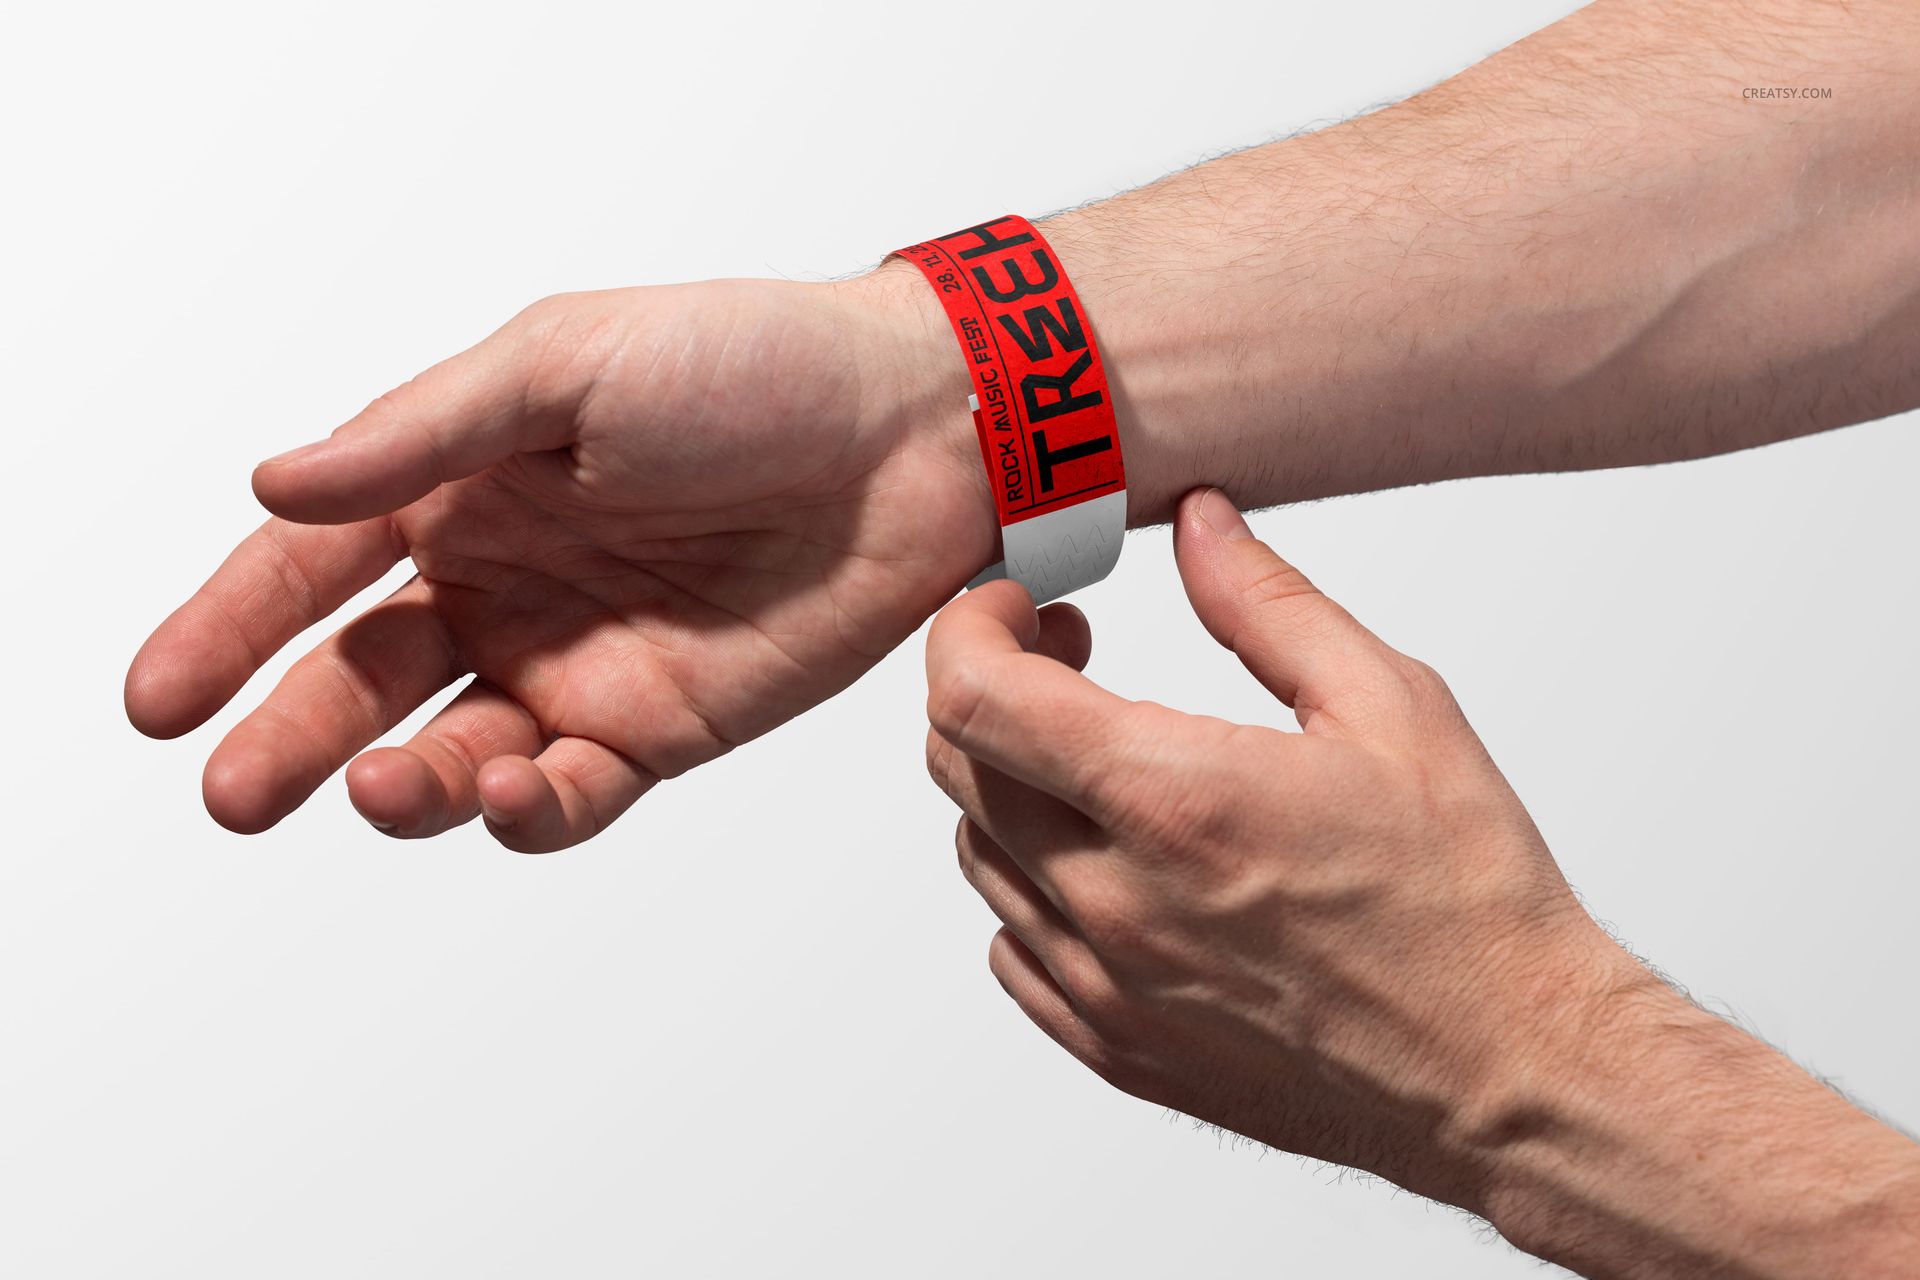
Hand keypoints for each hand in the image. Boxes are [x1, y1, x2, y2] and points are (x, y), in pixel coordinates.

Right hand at [127, 267, 989, 849]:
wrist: (912, 434)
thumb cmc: (748, 365)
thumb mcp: (567, 366)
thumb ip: (423, 435)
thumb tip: (274, 479)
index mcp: (465, 485)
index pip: (312, 565)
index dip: (227, 630)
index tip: (157, 701)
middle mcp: (507, 580)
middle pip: (363, 676)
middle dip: (287, 738)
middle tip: (232, 792)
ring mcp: (581, 660)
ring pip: (456, 751)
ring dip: (405, 783)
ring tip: (381, 784)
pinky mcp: (663, 725)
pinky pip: (573, 790)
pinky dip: (531, 806)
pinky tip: (517, 785)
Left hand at [925, 488, 1919, 1274]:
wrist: (1511, 1072)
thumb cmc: (1467, 898)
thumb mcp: (1390, 705)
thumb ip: (1267, 603)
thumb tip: (1197, 523)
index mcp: (1171, 801)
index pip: (970, 696)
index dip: (970, 624)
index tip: (1020, 602)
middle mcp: (1112, 903)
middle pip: (955, 765)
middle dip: (989, 684)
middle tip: (1069, 653)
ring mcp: (1105, 988)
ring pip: (979, 855)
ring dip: (1013, 781)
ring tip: (1103, 754)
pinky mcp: (1116, 1048)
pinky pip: (1012, 948)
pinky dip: (1033, 885)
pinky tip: (1111, 858)